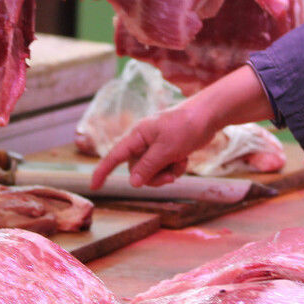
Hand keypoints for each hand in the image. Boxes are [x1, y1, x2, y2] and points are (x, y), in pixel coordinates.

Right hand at [90, 65, 274, 189]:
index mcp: (137, 136)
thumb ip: (148, 167)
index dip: (103, 171)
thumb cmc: (186, 127)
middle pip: (137, 170)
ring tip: (180, 164)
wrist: (208, 116)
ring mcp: (155, 146)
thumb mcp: (166, 149)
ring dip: (166, 173)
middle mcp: (143, 142)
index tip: (95, 187)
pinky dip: (174, 167)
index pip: (114, 156)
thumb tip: (132, 183)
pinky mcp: (167, 150)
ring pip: (152, 171)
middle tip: (171, 175)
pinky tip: (184, 159)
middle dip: (154, 177)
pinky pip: (164, 167)